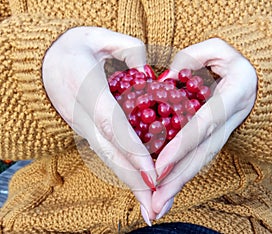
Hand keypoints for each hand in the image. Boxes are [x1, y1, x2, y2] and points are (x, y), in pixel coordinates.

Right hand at [42, 27, 156, 221]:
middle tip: (156, 208)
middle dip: (134, 181)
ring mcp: (82, 127)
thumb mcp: (99, 37)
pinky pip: (106, 153)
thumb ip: (130, 50)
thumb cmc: (73, 48)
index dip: (132, 149)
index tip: (152, 173)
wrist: (43, 63)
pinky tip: (138, 187)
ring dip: (129, 184)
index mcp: (85, 88)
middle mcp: (82, 115)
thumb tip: (150, 74)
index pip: (111, 124)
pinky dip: (123, 172)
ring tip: (150, 208)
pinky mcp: (85, 131)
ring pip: (107, 158)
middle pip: (110, 152)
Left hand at [152, 38, 256, 218]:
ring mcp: (224, 133)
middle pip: (201, 155)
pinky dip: (183, 175)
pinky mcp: (216, 138)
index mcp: (233, 97)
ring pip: (201, 162)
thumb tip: (166, 80)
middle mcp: (229, 122)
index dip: (181, 147)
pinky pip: (199, 158)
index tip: (158, 167)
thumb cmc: (234, 60)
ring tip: (157, 206)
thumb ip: (191, 58)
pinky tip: (167, 190)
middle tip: (154, 203)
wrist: (256, 77)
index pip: (202, 126)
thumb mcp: (217, 49)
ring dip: (179, 185)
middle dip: (177, 180)